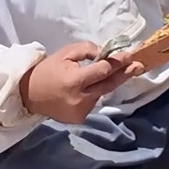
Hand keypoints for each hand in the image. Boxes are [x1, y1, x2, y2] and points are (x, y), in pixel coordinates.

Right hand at [19, 42, 145, 123]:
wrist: (29, 95)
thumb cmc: (48, 70)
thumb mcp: (64, 53)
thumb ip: (86, 50)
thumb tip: (104, 53)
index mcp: (74, 81)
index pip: (102, 71)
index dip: (117, 62)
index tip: (129, 55)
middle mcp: (79, 98)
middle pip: (109, 85)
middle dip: (125, 74)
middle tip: (140, 66)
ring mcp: (80, 111)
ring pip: (101, 94)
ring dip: (108, 82)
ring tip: (118, 71)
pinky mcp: (79, 119)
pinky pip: (93, 102)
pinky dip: (95, 93)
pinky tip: (91, 87)